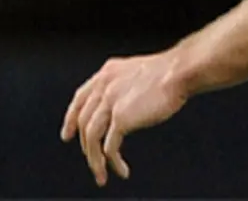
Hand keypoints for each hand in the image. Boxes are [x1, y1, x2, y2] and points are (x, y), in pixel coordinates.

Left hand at [60, 52, 188, 186]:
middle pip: (84, 121)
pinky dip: (112, 162)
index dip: (71, 118)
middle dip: (86, 147)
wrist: (179, 71)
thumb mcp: (137, 73)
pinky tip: (121, 170)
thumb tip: (126, 105)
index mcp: (107, 73)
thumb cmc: (169, 72)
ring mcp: (110, 101)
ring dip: (95, 160)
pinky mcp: (121, 118)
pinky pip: (109, 147)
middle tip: (94, 164)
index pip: (80, 98)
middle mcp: (103, 86)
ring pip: (91, 137)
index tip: (68, 135)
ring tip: (102, 175)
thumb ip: (126, 86)